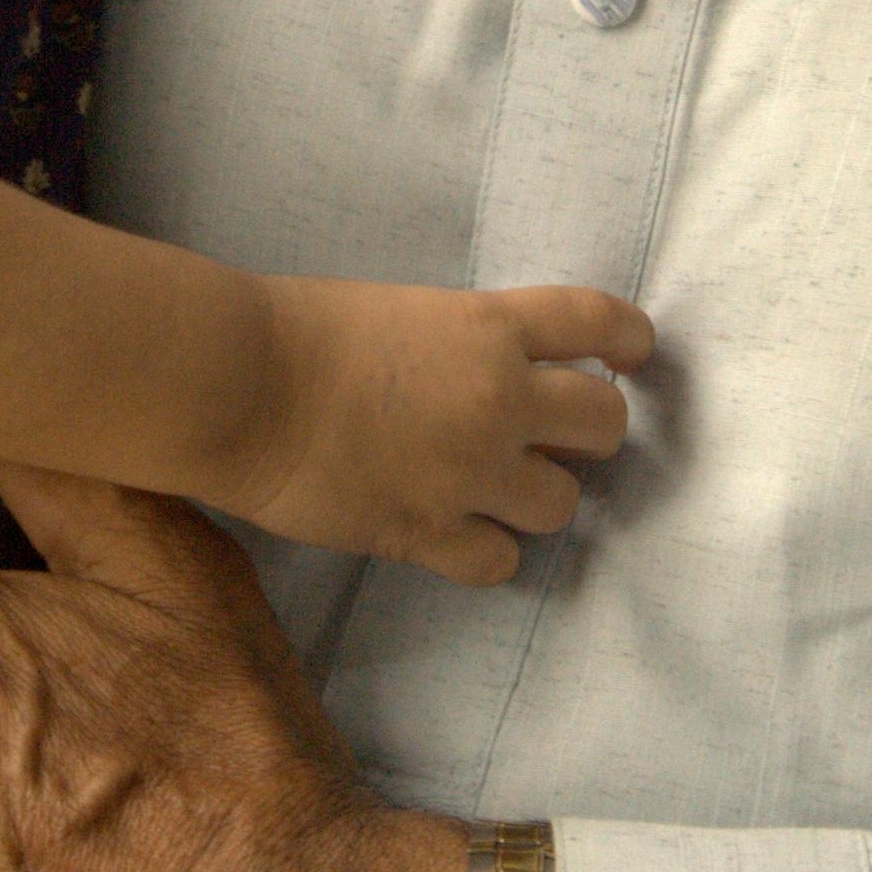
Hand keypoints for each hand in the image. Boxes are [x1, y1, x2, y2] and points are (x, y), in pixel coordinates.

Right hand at [231, 278, 652, 583]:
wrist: (237, 385)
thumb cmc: (298, 328)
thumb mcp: (405, 310)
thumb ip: (465, 341)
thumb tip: (494, 373)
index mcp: (490, 327)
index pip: (599, 323)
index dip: (631, 341)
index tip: (634, 356)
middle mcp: (499, 399)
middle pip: (605, 425)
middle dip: (591, 431)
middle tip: (558, 436)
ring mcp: (468, 472)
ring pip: (563, 504)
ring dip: (539, 495)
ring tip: (497, 486)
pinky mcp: (429, 533)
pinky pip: (501, 561)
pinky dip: (488, 549)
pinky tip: (459, 531)